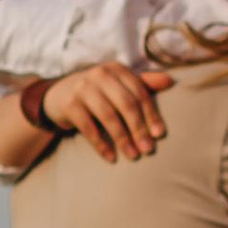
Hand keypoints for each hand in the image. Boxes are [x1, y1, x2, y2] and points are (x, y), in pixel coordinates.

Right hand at [47, 62, 173, 162]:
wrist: (58, 95)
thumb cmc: (97, 92)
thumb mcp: (118, 84)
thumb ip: (143, 83)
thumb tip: (170, 81)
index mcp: (116, 69)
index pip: (139, 92)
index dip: (151, 114)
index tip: (160, 135)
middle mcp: (100, 74)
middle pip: (126, 104)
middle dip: (139, 128)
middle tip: (148, 149)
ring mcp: (83, 88)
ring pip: (109, 116)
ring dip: (123, 139)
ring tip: (133, 156)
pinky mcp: (70, 104)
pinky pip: (89, 128)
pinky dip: (101, 145)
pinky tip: (111, 158)